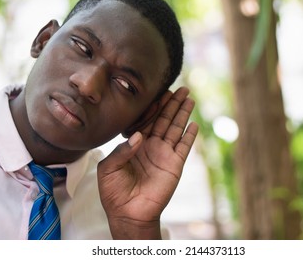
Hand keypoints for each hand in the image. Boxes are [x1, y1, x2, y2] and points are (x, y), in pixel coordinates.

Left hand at [97, 87, 197, 238]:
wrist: (127, 213)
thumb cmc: (114, 192)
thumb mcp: (108, 168)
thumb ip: (122, 150)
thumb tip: (139, 136)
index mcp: (135, 144)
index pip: (146, 120)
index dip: (154, 106)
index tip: (161, 92)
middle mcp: (151, 146)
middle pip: (164, 119)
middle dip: (172, 104)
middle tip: (181, 88)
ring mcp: (164, 155)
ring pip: (175, 128)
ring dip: (182, 114)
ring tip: (189, 98)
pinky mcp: (174, 165)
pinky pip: (183, 147)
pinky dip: (189, 136)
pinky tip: (194, 124)